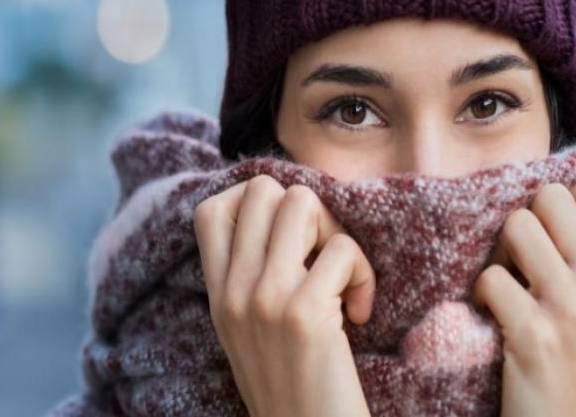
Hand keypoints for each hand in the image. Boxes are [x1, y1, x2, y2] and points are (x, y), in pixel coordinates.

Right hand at [193, 175, 374, 416]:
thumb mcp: (249, 331)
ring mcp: (264, 298)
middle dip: (305, 211)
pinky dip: (363, 275)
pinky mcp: (303, 312)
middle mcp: (233, 290)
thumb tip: (286, 216)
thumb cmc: (292, 386)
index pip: (211, 211)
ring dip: (334, 233)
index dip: (255, 204)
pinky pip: (342, 249)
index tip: (288, 239)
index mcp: (218, 294)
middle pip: (262, 189)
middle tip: (321, 256)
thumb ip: (250, 279)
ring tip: (340, 278)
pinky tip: (359, 314)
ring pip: (301, 202)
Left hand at [471, 173, 575, 416]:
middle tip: (522, 259)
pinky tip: (491, 314)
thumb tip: (563, 200)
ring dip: (500, 253)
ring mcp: (571, 309)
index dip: (562, 203)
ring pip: (516, 226)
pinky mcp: (533, 334)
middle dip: (527, 221)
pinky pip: (490, 277)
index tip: (551, 234)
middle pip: (549, 197)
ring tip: (507, 284)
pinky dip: (481, 293)